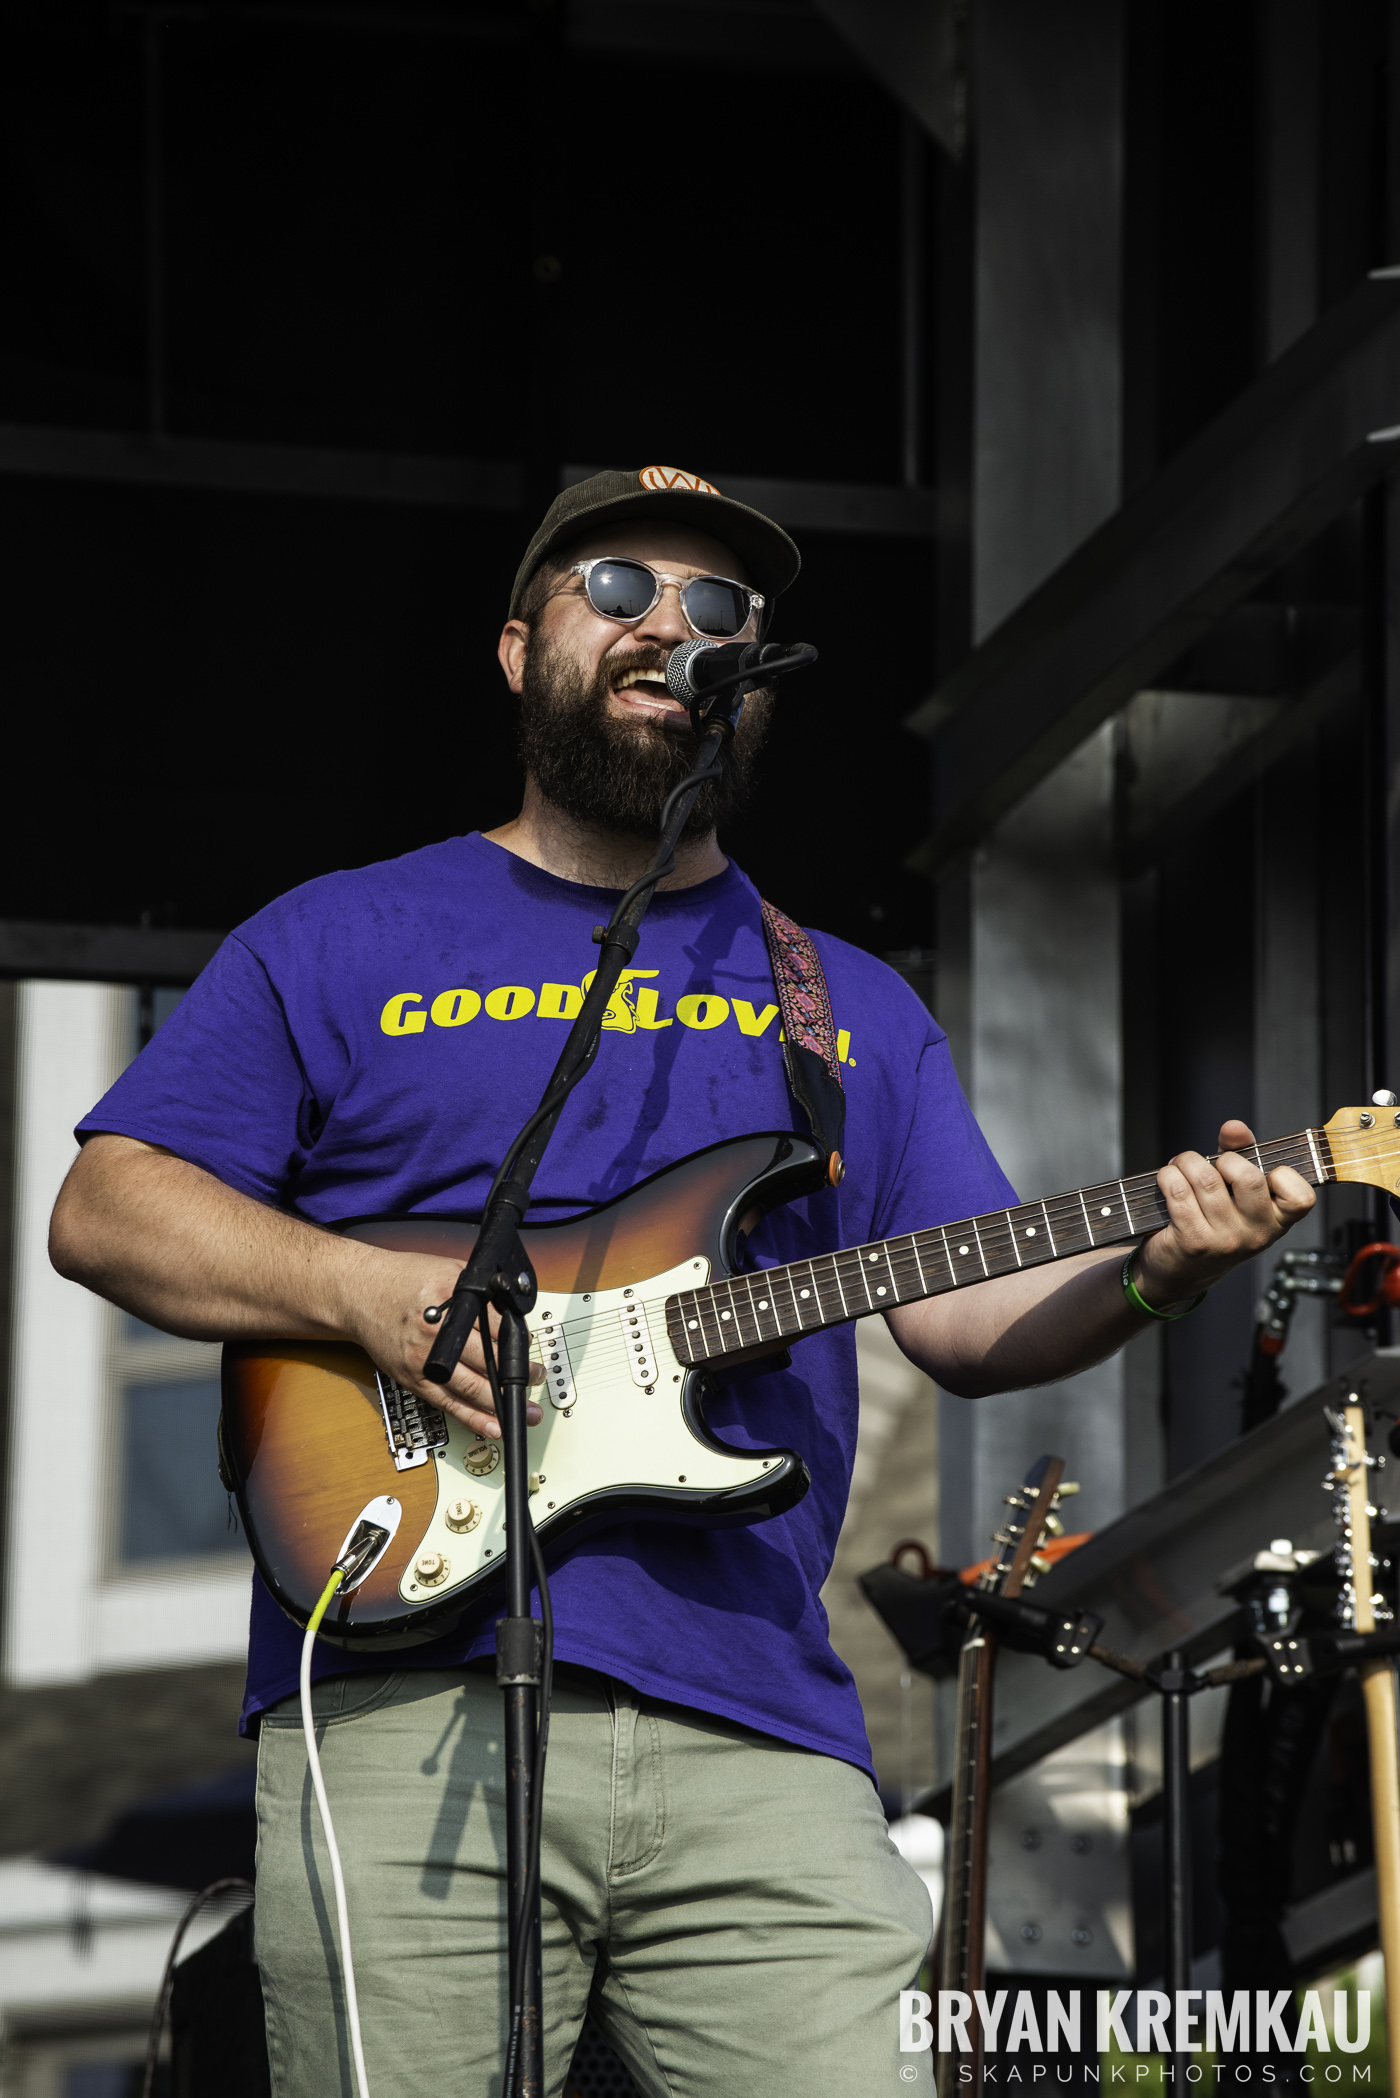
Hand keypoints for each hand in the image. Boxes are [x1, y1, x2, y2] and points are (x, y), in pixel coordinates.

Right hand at [343, 1249, 543, 1441]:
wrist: (358, 1294)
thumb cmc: (402, 1280)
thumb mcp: (448, 1269)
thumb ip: (480, 1289)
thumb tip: (512, 1311)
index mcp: (449, 1300)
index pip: (497, 1325)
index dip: (518, 1339)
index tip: (529, 1347)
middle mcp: (437, 1332)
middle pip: (488, 1359)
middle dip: (518, 1373)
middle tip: (536, 1377)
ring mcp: (424, 1359)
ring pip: (472, 1388)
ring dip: (503, 1401)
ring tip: (526, 1410)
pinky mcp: (414, 1379)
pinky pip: (448, 1405)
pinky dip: (473, 1418)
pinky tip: (493, 1426)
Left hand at [1134, 1118, 1314, 1308]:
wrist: (1180, 1270)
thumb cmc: (1213, 1221)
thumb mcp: (1235, 1189)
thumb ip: (1240, 1152)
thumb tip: (1235, 1128)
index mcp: (1277, 1221)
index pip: (1301, 1197)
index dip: (1283, 1175)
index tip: (1262, 1171)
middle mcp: (1256, 1234)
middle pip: (1249, 1178)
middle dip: (1223, 1159)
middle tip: (1211, 1164)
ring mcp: (1225, 1241)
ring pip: (1206, 1179)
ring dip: (1186, 1162)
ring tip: (1180, 1167)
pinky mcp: (1193, 1243)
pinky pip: (1179, 1192)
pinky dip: (1168, 1176)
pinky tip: (1167, 1180)